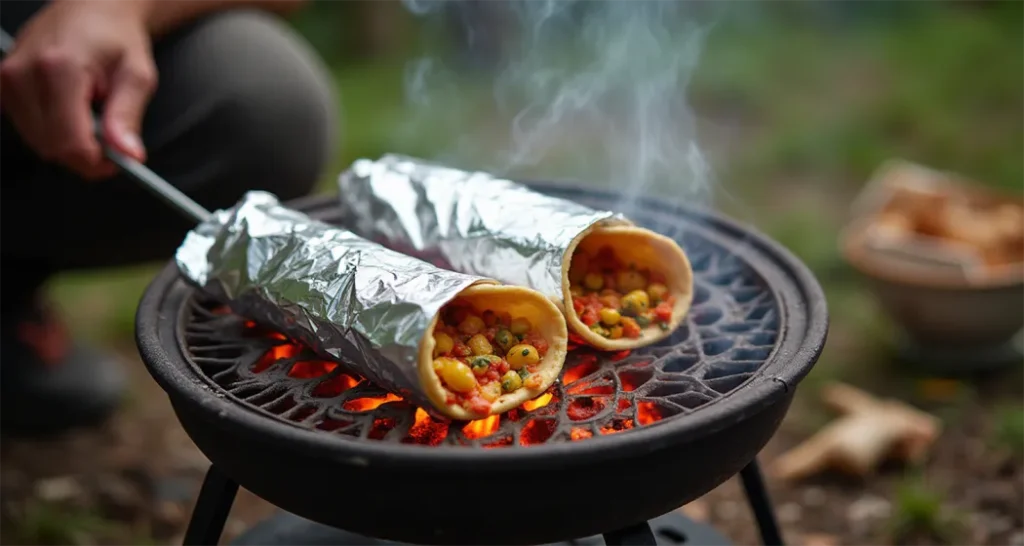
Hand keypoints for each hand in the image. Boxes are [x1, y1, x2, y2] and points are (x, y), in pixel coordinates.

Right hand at [0, 0, 156, 178]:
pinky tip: (70, 110)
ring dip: (68, 141)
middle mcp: (24, 73)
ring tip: (90, 113)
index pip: (69, 142)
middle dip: (85, 154)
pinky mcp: (2, 85)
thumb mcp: (137, 76)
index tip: (117, 161)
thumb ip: (128, 117)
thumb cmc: (116, 38)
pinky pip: (28, 129)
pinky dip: (53, 130)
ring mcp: (7, 79)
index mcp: (58, 68)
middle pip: (51, 147)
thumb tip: (129, 154)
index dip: (96, 163)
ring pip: (39, 142)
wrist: (91, 9)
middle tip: (110, 138)